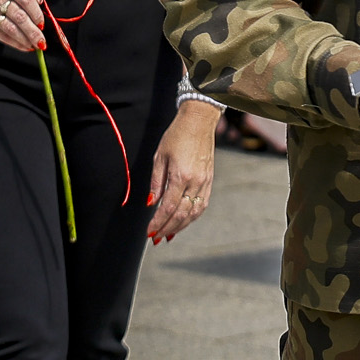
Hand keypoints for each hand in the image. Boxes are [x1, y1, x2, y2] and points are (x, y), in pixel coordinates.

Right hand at [0, 0, 46, 50]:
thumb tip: (40, 2)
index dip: (36, 13)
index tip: (42, 23)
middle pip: (19, 16)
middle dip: (33, 31)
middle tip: (42, 40)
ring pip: (11, 28)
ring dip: (25, 39)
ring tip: (35, 44)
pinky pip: (2, 35)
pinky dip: (15, 43)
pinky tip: (24, 46)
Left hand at [147, 100, 218, 242]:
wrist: (199, 122)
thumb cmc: (176, 136)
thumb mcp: (159, 157)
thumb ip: (156, 182)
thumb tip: (152, 203)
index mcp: (180, 175)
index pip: (169, 207)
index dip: (159, 222)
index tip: (150, 231)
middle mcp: (195, 181)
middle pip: (182, 214)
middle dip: (168, 228)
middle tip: (156, 238)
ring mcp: (205, 181)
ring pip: (194, 212)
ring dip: (181, 226)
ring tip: (169, 234)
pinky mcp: (209, 180)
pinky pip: (202, 203)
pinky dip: (193, 216)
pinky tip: (184, 220)